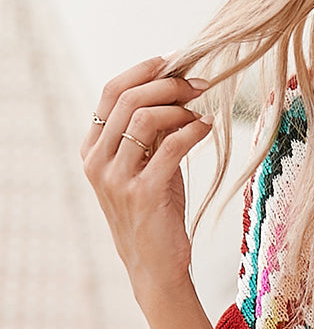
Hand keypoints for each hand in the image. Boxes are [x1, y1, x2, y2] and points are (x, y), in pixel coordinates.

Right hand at [80, 54, 214, 308]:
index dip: (141, 72)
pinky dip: (192, 130)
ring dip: (179, 106)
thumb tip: (174, 89)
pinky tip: (207, 127)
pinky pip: (170, 147)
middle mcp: (97, 163)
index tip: (171, 62)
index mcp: (92, 151)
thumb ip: (149, 134)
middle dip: (166, 84)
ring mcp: (117, 179)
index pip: (109, 93)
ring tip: (201, 109)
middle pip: (126, 99)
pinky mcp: (143, 194)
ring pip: (144, 118)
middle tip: (198, 83)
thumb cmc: (154, 213)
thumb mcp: (145, 167)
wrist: (155, 267)